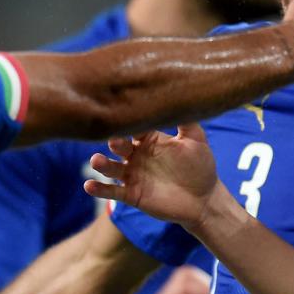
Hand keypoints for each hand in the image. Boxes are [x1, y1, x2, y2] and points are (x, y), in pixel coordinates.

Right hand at [85, 123, 224, 229]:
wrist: (204, 199)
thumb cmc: (200, 167)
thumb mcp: (196, 140)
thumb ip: (187, 121)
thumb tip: (182, 94)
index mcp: (150, 139)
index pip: (134, 126)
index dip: (129, 120)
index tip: (121, 111)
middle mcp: (137, 155)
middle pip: (119, 144)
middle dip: (114, 141)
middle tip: (114, 139)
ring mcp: (132, 175)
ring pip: (111, 167)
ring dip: (101, 164)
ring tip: (96, 161)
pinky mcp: (132, 194)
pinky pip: (112, 192)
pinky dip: (99, 189)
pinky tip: (89, 186)